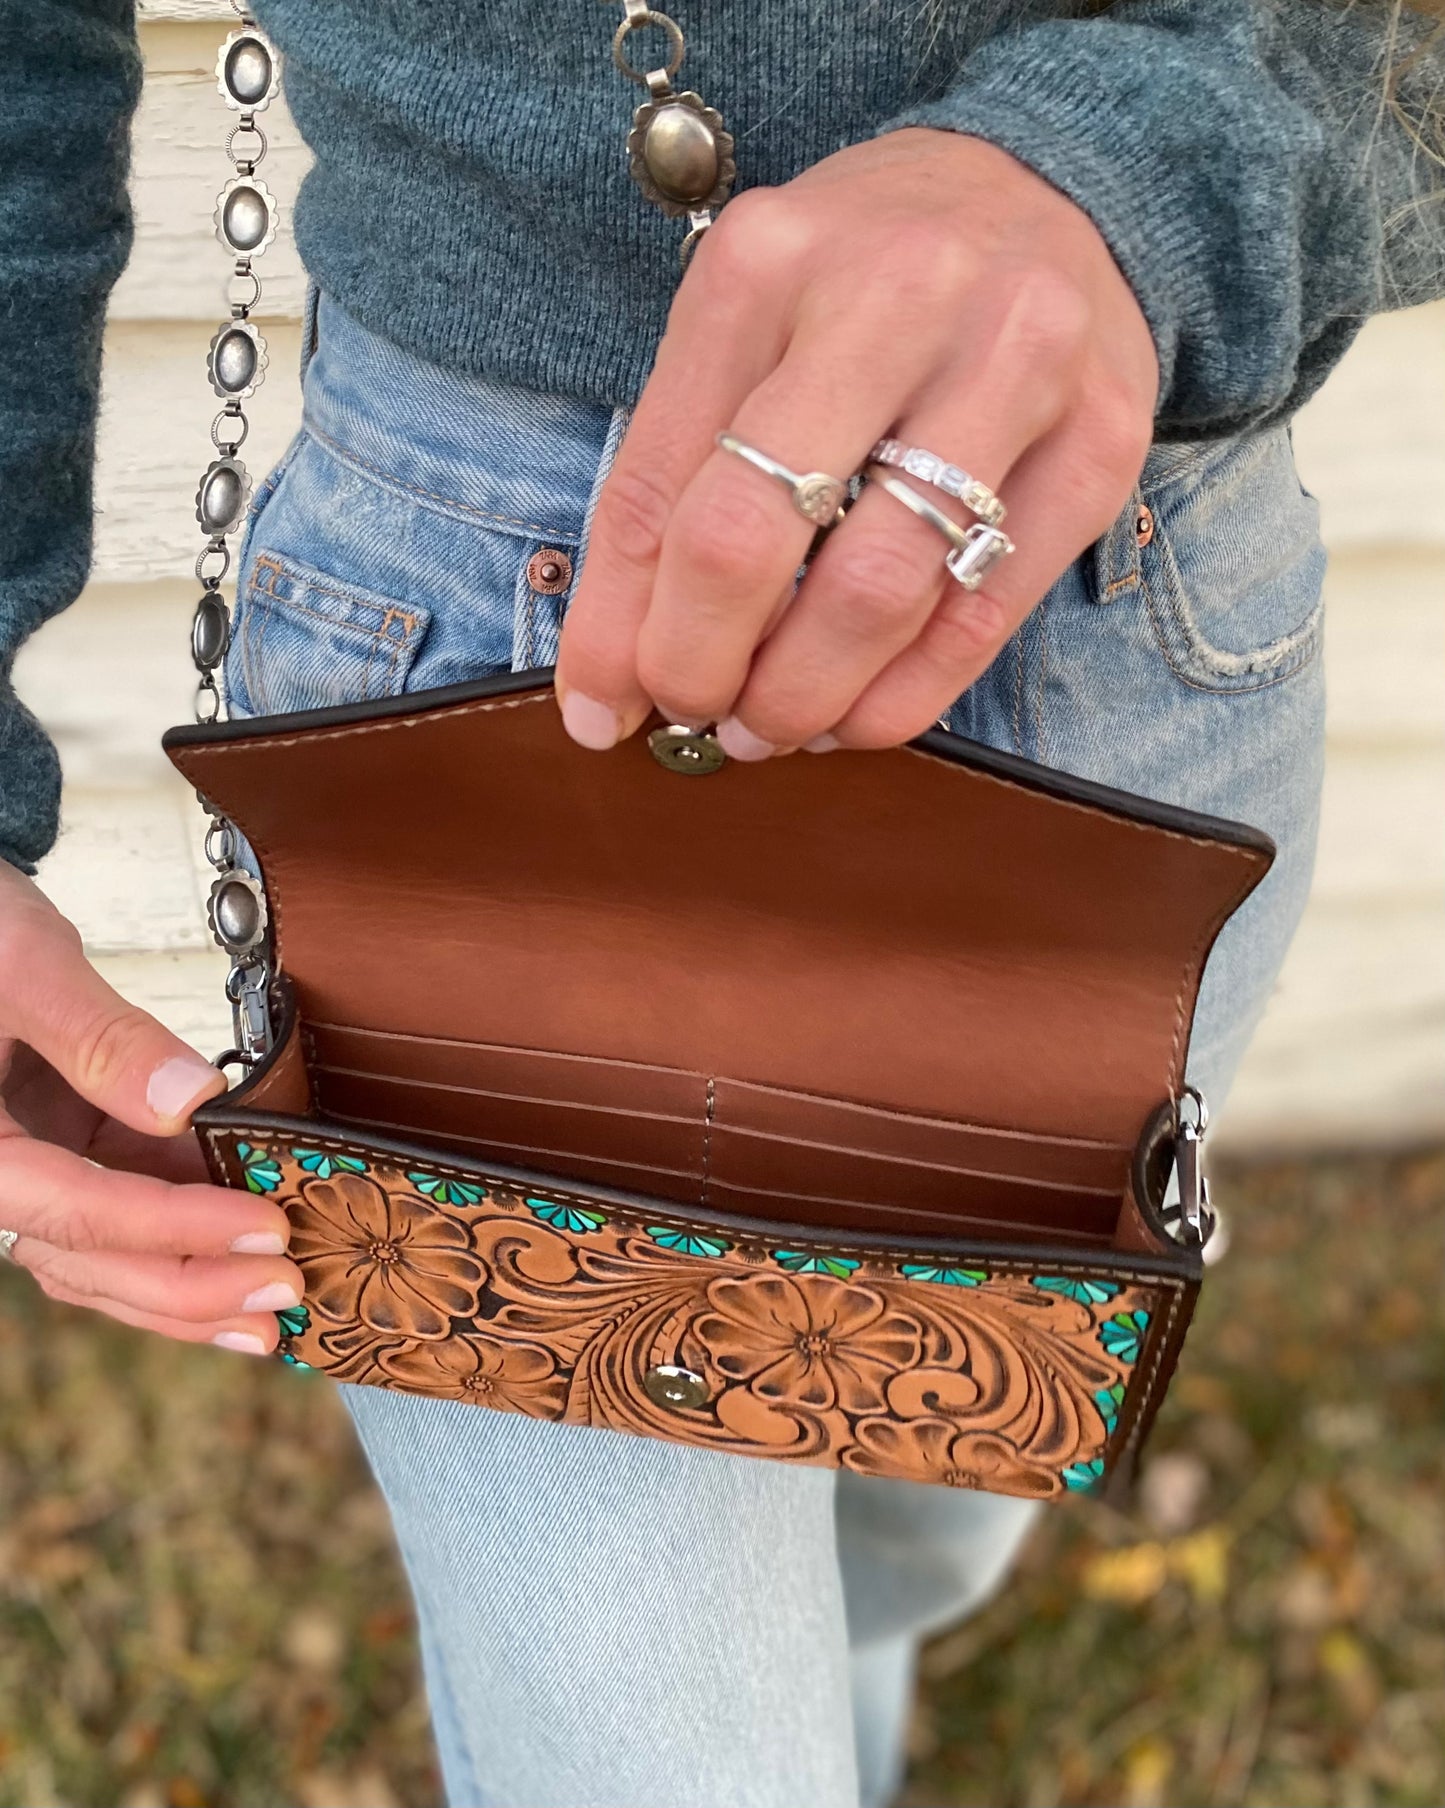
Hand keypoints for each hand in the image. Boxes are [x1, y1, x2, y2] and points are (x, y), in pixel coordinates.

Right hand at [0, 860, 301, 1353]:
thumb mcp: (24, 964)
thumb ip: (99, 1036)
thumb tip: (189, 1100)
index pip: (80, 1209)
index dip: (177, 1229)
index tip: (265, 1230)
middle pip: (88, 1258)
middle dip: (191, 1285)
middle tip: (287, 1293)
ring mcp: (24, 1170)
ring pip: (99, 1256)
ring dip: (186, 1284)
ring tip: (272, 1307)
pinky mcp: (54, 1154)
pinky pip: (111, 1212)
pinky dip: (174, 1235)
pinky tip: (240, 1245)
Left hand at [556, 129, 1156, 754]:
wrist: (1052, 190)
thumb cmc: (862, 282)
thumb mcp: (745, 332)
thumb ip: (670, 485)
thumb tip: (609, 683)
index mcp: (767, 262)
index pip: (660, 486)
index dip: (618, 627)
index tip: (602, 710)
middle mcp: (893, 298)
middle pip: (751, 539)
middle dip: (701, 665)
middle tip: (696, 715)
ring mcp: (1012, 366)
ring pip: (874, 595)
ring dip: (801, 698)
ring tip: (770, 725)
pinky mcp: (1100, 443)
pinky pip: (980, 618)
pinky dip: (898, 699)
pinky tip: (856, 715)